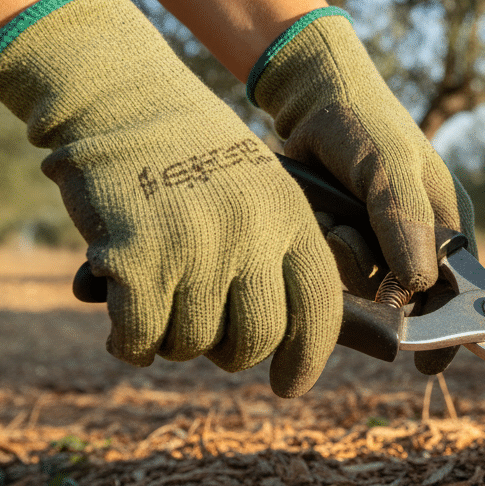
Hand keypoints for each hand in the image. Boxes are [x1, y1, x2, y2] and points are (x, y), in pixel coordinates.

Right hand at [0, 0, 340, 396]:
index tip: (289, 387)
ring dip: (171, 342)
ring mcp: (195, 245)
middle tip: (209, 343)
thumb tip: (364, 346)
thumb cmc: (196, 159)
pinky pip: (141, 337)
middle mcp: (251, 233)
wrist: (120, 98)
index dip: (307, 358)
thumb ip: (295, 264)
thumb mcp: (264, 196)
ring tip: (158, 309)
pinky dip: (130, 344)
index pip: (319, 309)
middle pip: (255, 339)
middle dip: (230, 354)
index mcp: (292, 217)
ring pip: (193, 342)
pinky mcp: (136, 256)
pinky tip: (122, 331)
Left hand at [250, 9, 475, 374]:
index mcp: (453, 228)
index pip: (458, 296)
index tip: (428, 361)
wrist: (311, 96)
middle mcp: (422, 244)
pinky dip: (321, 249)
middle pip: (404, 301)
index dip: (444, 330)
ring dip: (339, 259)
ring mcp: (382, 246)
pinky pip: (334, 273)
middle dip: (371, 278)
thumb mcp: (392, 172)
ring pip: (364, 291)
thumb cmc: (365, 125)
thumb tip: (414, 291)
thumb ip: (407, 227)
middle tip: (347, 233)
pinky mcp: (345, 243)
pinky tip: (317, 216)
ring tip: (328, 214)